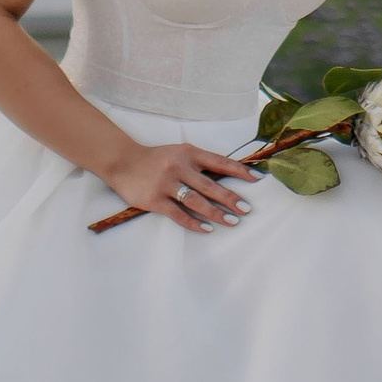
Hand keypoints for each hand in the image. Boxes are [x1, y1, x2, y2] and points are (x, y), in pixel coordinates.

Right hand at [103, 140, 257, 231]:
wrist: (123, 162)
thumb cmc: (156, 159)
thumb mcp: (179, 153)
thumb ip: (199, 163)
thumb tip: (228, 175)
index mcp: (188, 153)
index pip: (219, 161)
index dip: (239, 171)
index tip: (257, 179)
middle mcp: (179, 166)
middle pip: (210, 185)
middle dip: (230, 198)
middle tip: (246, 209)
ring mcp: (166, 183)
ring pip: (196, 201)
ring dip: (216, 212)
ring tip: (232, 221)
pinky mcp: (155, 200)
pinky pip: (178, 213)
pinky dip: (193, 222)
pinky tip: (207, 228)